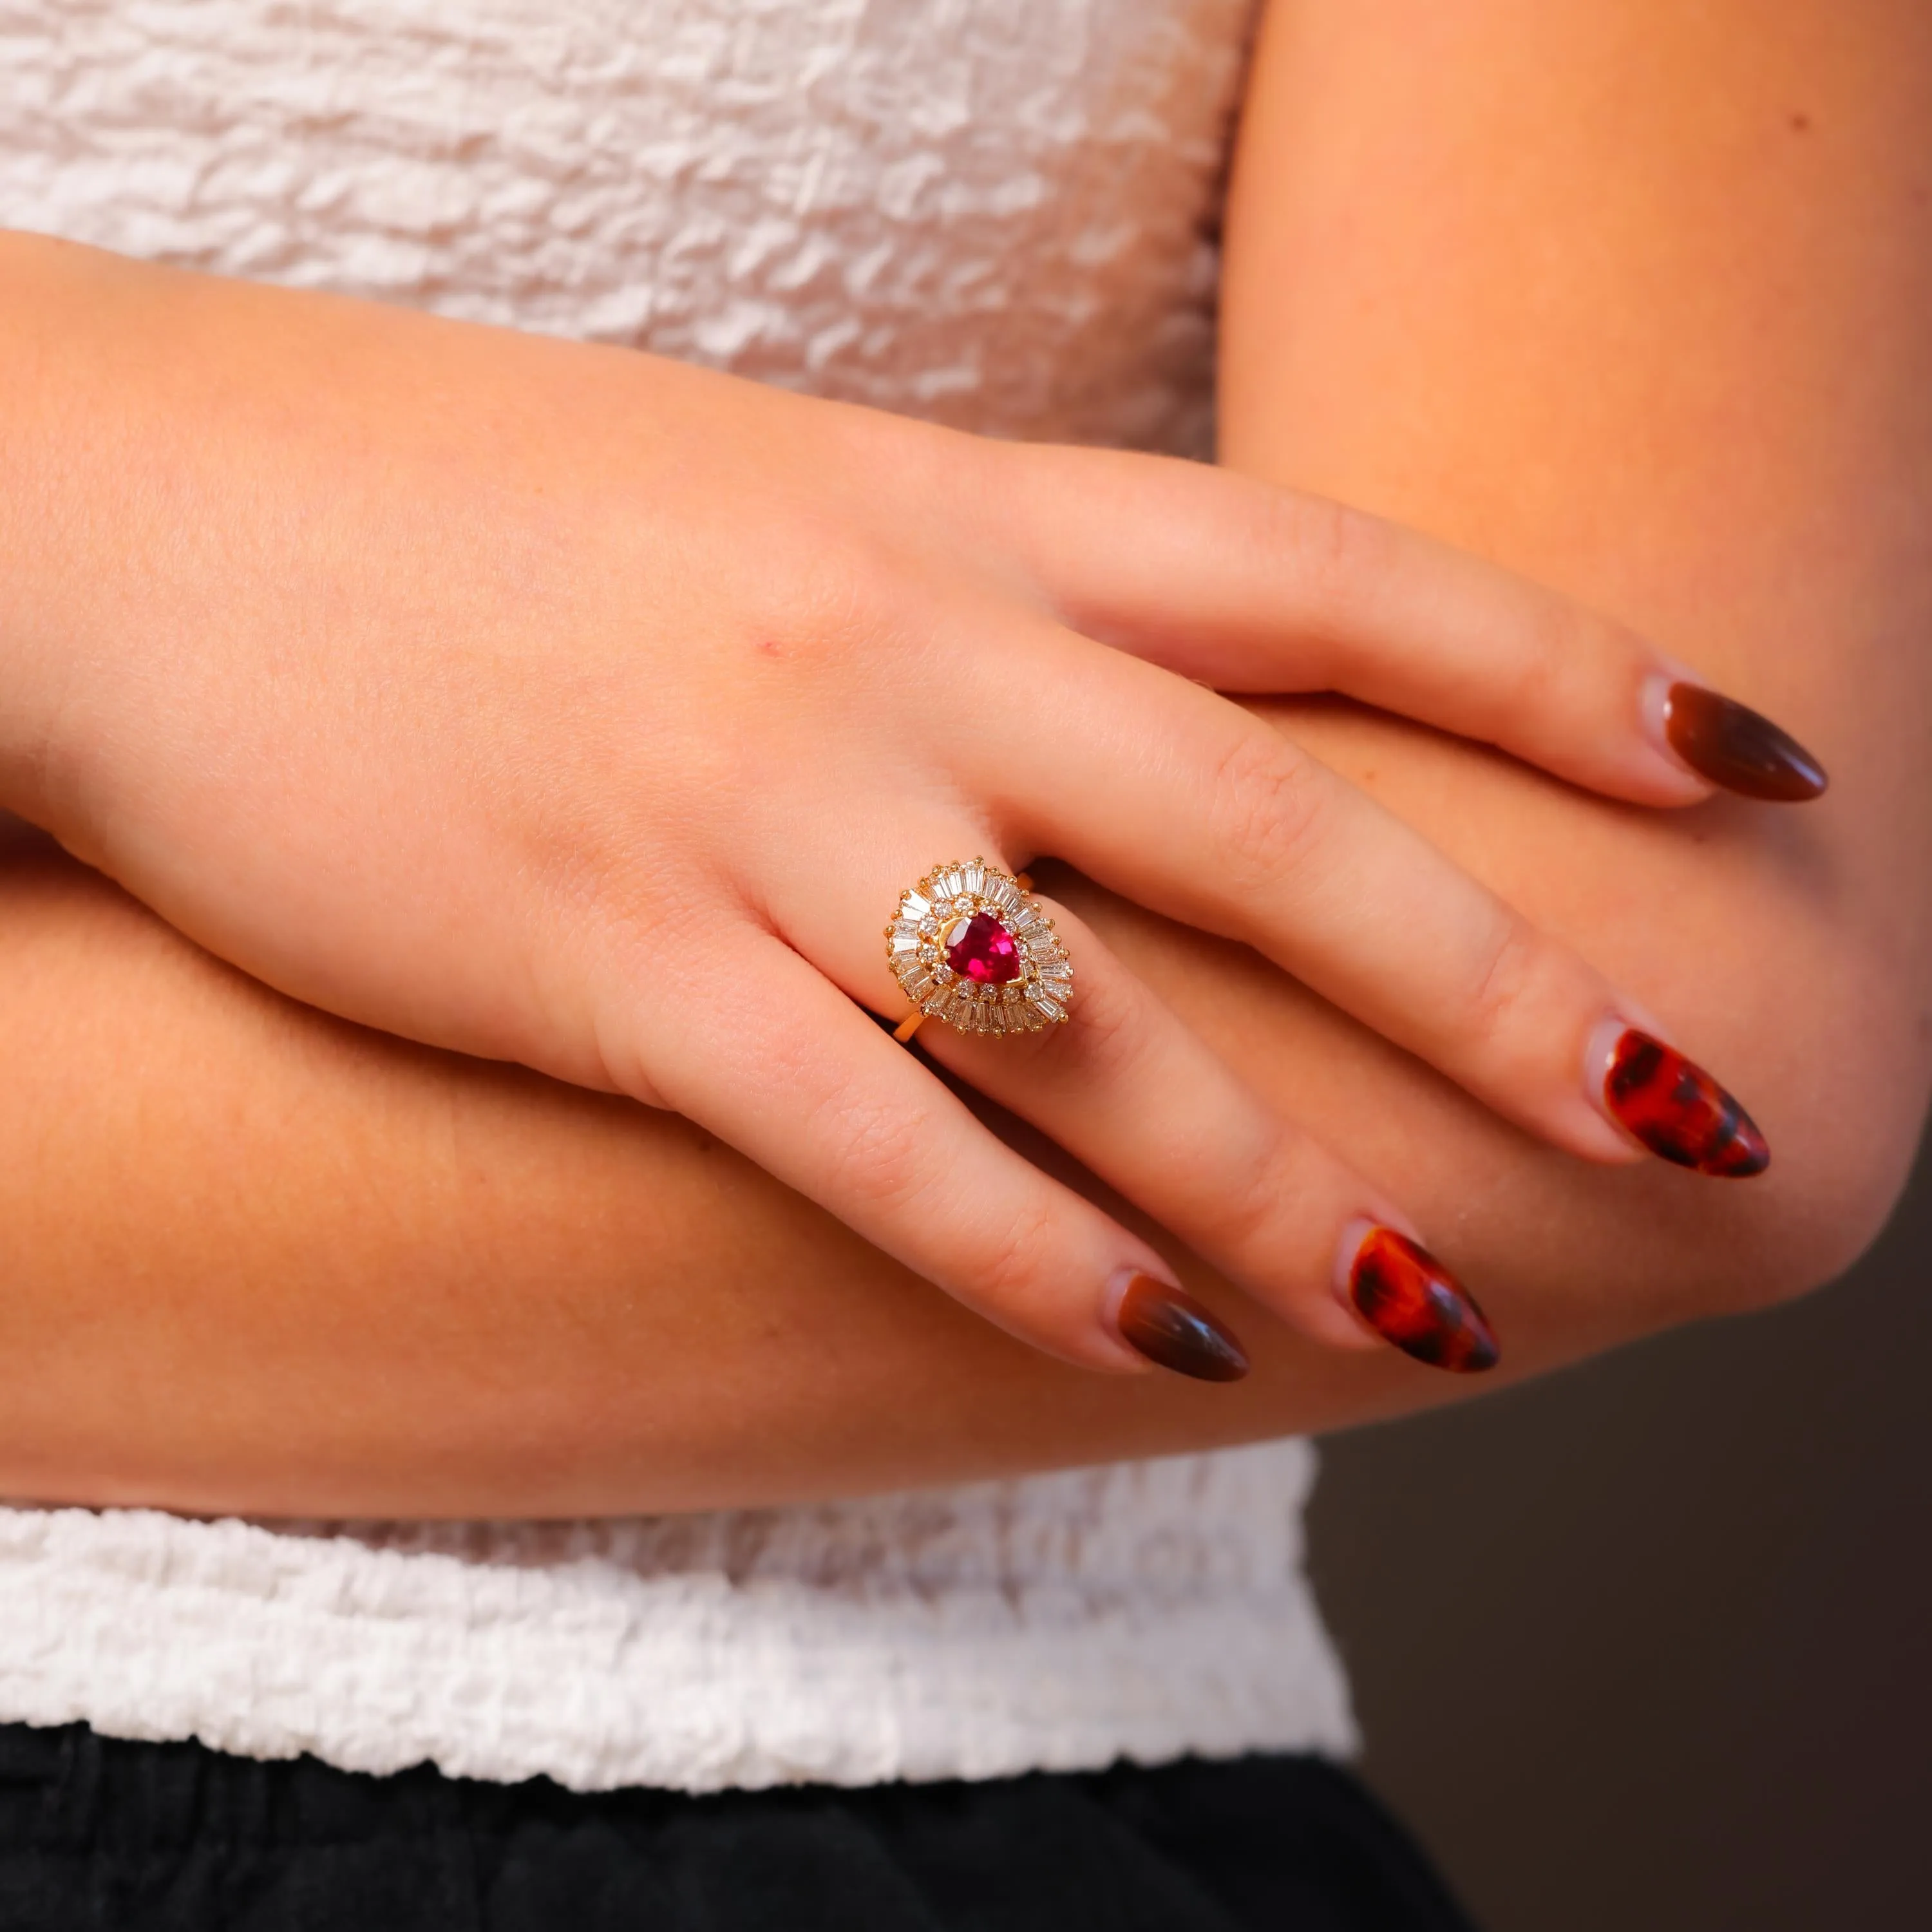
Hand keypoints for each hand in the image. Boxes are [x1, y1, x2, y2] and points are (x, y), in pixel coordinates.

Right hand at [0, 242, 1823, 1380]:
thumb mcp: (771, 500)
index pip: (1337, 578)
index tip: (1748, 759)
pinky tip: (1162, 1347)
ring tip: (1454, 1309)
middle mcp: (896, 651)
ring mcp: (758, 808)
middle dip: (1512, 982)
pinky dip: (1026, 1259)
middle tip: (1692, 1106)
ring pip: (1102, 1033)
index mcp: (952, 508)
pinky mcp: (607, 960)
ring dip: (1297, 1187)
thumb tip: (1132, 718)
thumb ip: (971, 600)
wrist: (148, 507)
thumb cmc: (474, 507)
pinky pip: (874, 1144)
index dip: (1568, 669)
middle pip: (1283, 832)